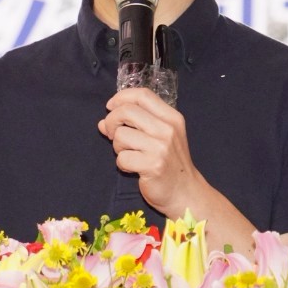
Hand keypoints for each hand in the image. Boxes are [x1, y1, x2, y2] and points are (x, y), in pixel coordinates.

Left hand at [97, 87, 202, 215]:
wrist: (185, 192)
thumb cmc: (170, 163)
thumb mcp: (159, 137)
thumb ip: (134, 125)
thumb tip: (102, 122)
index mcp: (172, 118)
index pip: (142, 95)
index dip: (121, 98)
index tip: (111, 107)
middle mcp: (167, 129)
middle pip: (127, 111)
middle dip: (111, 121)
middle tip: (111, 133)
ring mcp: (161, 148)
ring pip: (121, 135)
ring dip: (117, 146)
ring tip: (128, 153)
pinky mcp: (153, 166)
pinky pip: (122, 158)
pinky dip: (122, 164)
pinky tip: (132, 167)